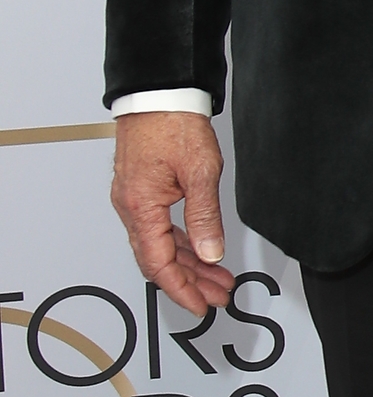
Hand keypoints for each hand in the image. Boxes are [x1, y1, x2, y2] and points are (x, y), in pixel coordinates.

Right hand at [112, 112, 234, 316]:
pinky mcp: (141, 189)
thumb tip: (210, 252)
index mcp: (141, 207)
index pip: (159, 264)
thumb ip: (205, 217)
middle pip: (158, 259)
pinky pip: (159, 226)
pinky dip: (181, 242)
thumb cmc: (173, 122)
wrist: (159, 92)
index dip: (181, 289)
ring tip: (216, 276)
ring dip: (188, 263)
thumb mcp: (201, 172)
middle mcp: (131, 206)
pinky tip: (199, 250)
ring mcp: (134, 198)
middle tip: (217, 294)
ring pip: (160, 244)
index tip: (201, 304)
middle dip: (190, 281)